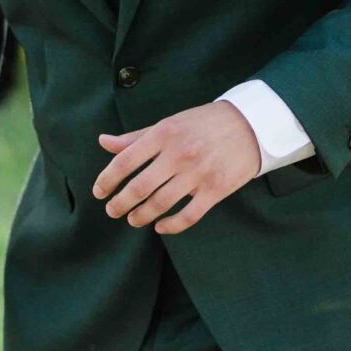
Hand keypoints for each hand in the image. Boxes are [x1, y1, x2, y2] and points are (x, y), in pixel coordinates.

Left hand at [95, 100, 260, 235]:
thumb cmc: (204, 124)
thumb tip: (103, 142)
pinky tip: (160, 227)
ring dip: (141, 216)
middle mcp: (179, 153)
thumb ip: (136, 137)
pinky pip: (188, 216)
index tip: (99, 192)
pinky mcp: (216, 189)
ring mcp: (198, 173)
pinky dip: (170, 226)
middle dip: (120, 204)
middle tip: (112, 211)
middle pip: (139, 187)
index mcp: (164, 133)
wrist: (251, 125)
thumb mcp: (169, 124)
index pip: (125, 161)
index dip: (107, 180)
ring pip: (160, 204)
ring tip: (133, 220)